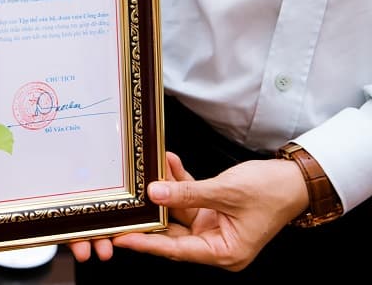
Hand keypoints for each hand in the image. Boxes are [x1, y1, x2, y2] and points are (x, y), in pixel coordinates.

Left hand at [70, 151, 308, 270]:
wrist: (295, 178)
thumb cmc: (271, 191)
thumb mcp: (225, 191)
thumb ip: (187, 193)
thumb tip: (154, 193)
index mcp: (223, 252)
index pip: (176, 251)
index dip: (147, 244)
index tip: (121, 239)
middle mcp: (217, 243)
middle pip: (173, 234)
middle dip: (150, 215)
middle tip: (122, 206)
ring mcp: (214, 226)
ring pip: (178, 211)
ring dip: (165, 189)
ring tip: (148, 170)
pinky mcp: (214, 210)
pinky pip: (189, 198)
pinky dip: (180, 181)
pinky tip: (170, 162)